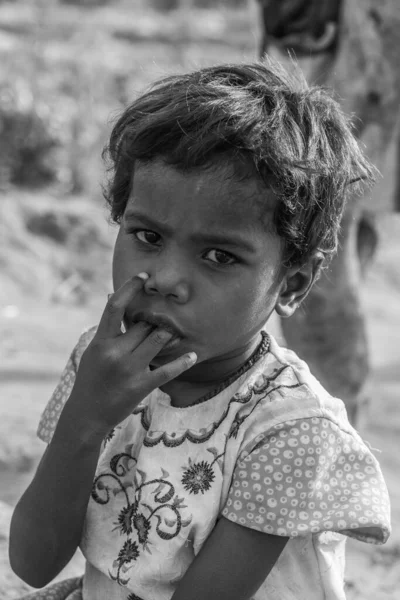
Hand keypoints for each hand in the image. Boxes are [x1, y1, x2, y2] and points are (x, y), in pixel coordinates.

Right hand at [65, 273, 196, 436]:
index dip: (130, 287)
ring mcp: (129, 370)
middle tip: (158, 323)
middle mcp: (115, 353)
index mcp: (100, 342)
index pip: (115, 307)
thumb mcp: (94, 351)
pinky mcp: (142, 386)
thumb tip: (113, 296)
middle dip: (152, 321)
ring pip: (158, 339)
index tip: (144, 276)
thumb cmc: (91, 379)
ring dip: (168, 334)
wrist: (87, 415)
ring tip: (173, 333)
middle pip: (143, 324)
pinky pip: (168, 369)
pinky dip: (183, 361)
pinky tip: (193, 355)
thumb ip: (107, 328)